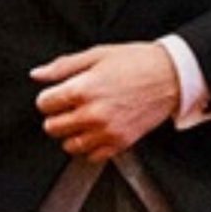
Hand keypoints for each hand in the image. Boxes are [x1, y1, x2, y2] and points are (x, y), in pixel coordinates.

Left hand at [31, 42, 180, 159]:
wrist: (172, 76)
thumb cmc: (138, 62)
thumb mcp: (97, 54)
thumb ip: (64, 66)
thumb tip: (38, 74)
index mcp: (83, 89)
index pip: (44, 104)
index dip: (48, 98)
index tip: (57, 95)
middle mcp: (92, 114)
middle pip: (52, 128)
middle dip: (57, 116)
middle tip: (69, 108)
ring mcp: (107, 131)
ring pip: (69, 145)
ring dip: (72, 134)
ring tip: (83, 121)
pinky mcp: (121, 143)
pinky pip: (92, 156)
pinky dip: (90, 147)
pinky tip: (96, 132)